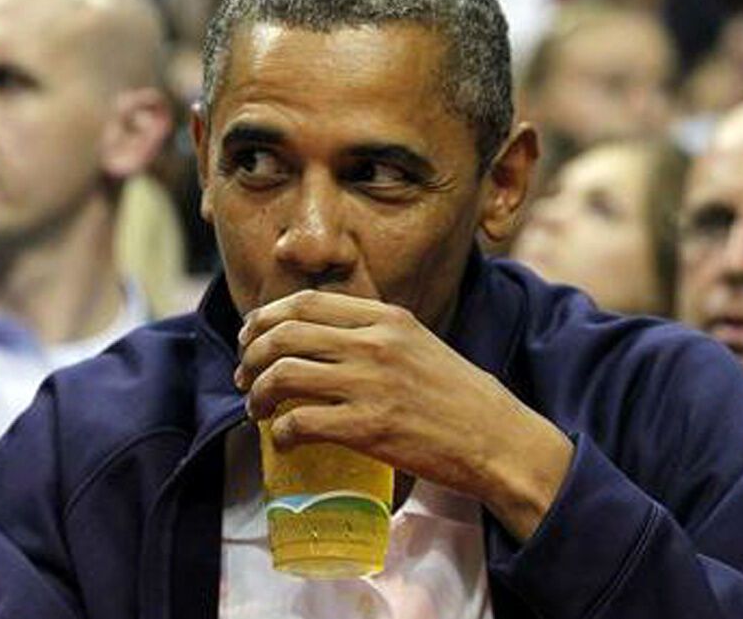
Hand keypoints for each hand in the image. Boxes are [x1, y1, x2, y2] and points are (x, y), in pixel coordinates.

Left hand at [235, 290, 572, 539]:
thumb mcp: (417, 343)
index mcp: (386, 318)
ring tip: (256, 409)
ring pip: (283, 375)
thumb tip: (316, 340)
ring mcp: (371, 384)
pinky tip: (284, 440)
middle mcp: (375, 343)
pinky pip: (299, 423)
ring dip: (257, 393)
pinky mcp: (369, 428)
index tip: (252, 337)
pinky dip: (280, 433)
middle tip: (245, 376)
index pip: (306, 302)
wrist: (497, 438)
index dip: (266, 318)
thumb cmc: (457, 396)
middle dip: (251, 355)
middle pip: (285, 334)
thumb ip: (371, 333)